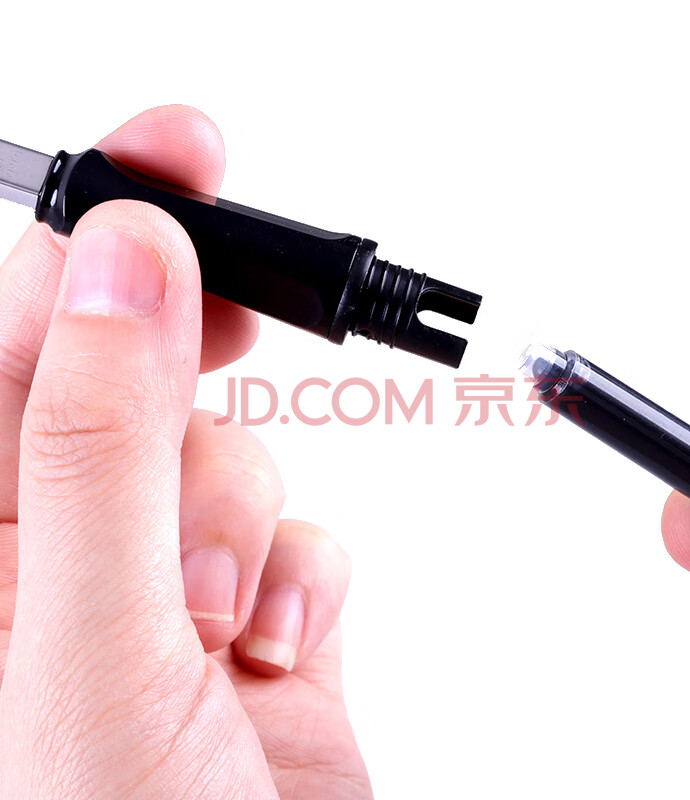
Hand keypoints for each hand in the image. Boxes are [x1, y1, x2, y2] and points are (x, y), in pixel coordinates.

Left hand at [0, 106, 371, 798]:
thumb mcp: (87, 644)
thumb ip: (95, 444)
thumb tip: (121, 264)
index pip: (24, 337)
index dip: (94, 234)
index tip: (179, 155)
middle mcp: (59, 558)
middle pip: (125, 377)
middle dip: (192, 338)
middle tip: (252, 292)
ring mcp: (167, 589)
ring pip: (218, 455)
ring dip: (243, 511)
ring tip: (229, 617)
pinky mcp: (257, 621)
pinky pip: (295, 531)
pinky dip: (305, 570)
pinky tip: (278, 647)